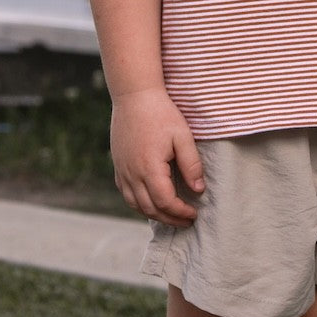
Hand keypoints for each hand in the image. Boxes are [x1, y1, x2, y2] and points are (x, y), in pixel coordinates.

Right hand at [110, 87, 204, 226]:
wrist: (134, 95)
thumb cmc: (161, 113)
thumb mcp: (182, 136)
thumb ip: (191, 164)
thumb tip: (198, 190)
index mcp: (150, 168)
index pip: (166, 202)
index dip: (181, 212)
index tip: (194, 213)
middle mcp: (132, 174)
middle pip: (150, 209)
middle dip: (169, 219)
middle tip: (186, 220)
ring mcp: (122, 170)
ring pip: (135, 204)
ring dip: (154, 214)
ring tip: (171, 215)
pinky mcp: (118, 165)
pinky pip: (126, 193)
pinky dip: (139, 204)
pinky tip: (151, 202)